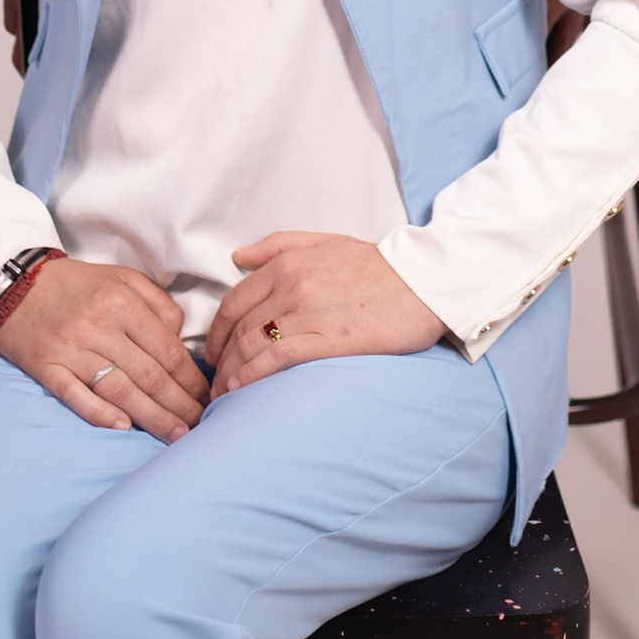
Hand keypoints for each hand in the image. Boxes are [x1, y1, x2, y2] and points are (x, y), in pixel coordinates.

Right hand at [0, 255, 210, 442]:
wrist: (16, 286)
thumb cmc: (77, 285)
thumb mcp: (122, 278)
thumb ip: (157, 303)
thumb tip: (180, 337)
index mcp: (122, 302)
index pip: (167, 349)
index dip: (191, 378)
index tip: (207, 397)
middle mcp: (98, 325)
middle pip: (149, 374)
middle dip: (179, 405)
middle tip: (199, 426)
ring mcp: (70, 349)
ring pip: (119, 389)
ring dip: (151, 417)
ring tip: (174, 435)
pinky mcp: (46, 367)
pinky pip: (75, 395)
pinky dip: (100, 413)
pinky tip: (124, 428)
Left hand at [203, 233, 445, 398]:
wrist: (424, 281)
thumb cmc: (376, 264)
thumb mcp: (325, 242)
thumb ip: (278, 245)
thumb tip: (237, 255)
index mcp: (288, 264)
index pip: (233, 303)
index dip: (216, 333)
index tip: (214, 354)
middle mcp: (292, 287)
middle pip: (238, 329)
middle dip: (220, 360)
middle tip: (214, 383)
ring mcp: (310, 313)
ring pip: (252, 346)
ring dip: (231, 375)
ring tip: (224, 396)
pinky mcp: (330, 340)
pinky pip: (277, 360)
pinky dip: (252, 377)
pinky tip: (241, 390)